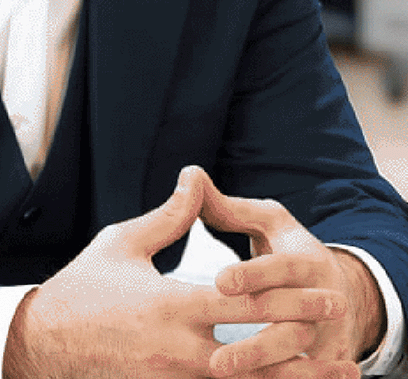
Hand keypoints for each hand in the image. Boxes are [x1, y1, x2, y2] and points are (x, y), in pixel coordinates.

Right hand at [3, 167, 347, 378]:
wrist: (44, 342)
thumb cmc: (85, 286)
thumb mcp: (124, 241)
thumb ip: (169, 215)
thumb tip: (195, 176)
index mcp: (171, 304)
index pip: (244, 303)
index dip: (289, 297)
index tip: (324, 290)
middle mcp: (178, 349)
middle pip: (257, 352)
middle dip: (303, 342)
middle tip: (342, 334)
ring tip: (328, 376)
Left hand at [199, 169, 383, 376]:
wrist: (341, 294)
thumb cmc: (287, 250)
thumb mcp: (268, 222)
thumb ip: (230, 207)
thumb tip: (191, 174)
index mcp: (306, 262)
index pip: (279, 269)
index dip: (252, 275)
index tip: (220, 281)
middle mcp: (322, 302)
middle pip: (290, 325)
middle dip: (254, 342)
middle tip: (214, 356)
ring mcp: (324, 338)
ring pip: (294, 359)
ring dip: (261, 369)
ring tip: (218, 373)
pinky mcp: (321, 364)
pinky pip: (298, 378)